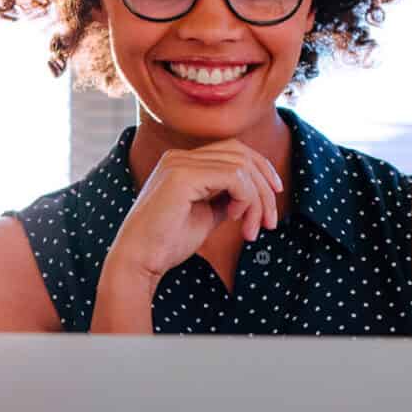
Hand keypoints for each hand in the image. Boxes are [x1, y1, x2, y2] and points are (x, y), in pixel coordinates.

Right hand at [105, 140, 283, 283]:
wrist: (138, 260)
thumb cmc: (167, 243)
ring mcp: (179, 162)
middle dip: (265, 188)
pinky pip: (234, 177)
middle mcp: (179, 156)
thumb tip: (253, 193)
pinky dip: (245, 199)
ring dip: (257, 201)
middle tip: (270, 223)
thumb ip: (225, 198)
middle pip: (242, 154)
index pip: (233, 151)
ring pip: (242, 166)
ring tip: (252, 230)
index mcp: (182, 161)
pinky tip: (234, 220)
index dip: (261, 171)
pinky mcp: (183, 175)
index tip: (273, 200)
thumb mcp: (206, 215)